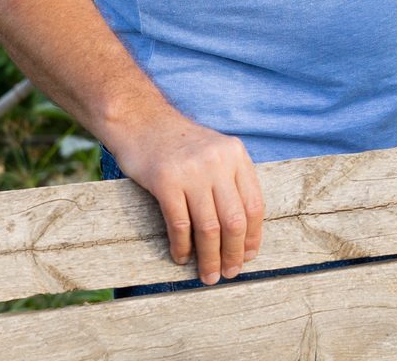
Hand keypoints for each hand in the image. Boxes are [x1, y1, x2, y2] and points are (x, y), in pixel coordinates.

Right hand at [108, 111, 265, 285]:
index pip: (254, 204)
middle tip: (230, 273)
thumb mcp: (215, 152)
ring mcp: (191, 172)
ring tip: (208, 275)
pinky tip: (182, 258)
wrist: (142, 121)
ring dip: (210, 258)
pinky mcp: (165, 181)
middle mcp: (218, 162)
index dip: (253, 235)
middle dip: (234, 253)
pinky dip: (182, 246)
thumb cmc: (179, 143)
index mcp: (236, 155)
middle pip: (234, 220)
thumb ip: (231, 181)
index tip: (249, 255)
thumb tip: (242, 232)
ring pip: (209, 228)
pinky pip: (179, 224)